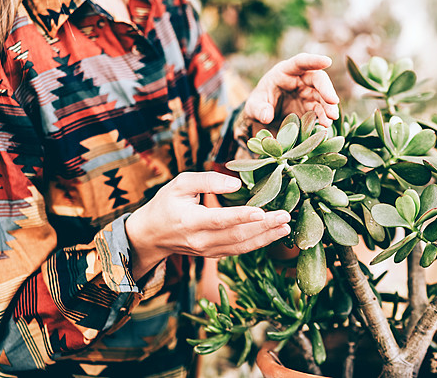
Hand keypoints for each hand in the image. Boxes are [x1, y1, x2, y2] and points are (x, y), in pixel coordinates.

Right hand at [125, 172, 290, 279]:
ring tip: (286, 228)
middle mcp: (200, 240)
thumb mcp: (179, 184)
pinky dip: (257, 244)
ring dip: (266, 238)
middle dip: (263, 227)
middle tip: (285, 217)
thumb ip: (208, 180)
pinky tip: (272, 235)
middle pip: (236, 236)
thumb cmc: (166, 204)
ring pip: (241, 247)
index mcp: (190, 221)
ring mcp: (207, 251)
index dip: (241, 216)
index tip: (262, 211)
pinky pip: (238, 251)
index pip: (219, 219)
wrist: (150, 235)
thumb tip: (236, 184)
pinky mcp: (213, 255)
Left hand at [244, 53, 339, 127]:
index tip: (327, 61)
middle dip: (326, 89)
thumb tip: (266, 116)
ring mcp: (307, 94)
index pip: (300, 62)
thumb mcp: (252, 106)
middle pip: (317, 79)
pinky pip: (320, 111)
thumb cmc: (258, 105)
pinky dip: (324, 118)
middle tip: (333, 102)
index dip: (313, 61)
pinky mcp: (311, 108)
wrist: (264, 119)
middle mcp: (300, 80)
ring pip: (322, 96)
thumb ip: (258, 109)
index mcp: (284, 72)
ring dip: (328, 107)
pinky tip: (325, 125)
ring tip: (331, 119)